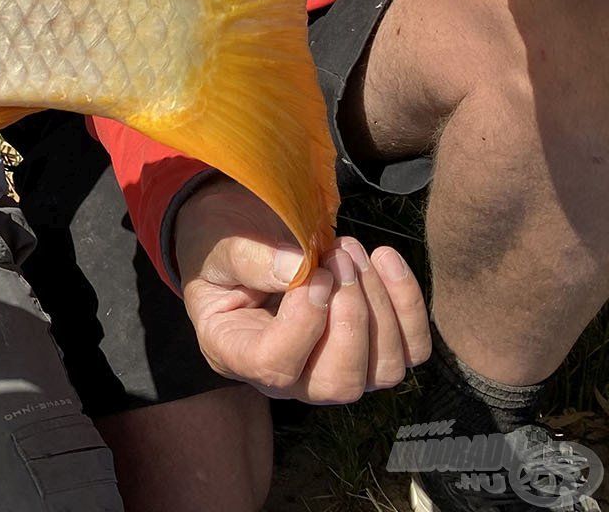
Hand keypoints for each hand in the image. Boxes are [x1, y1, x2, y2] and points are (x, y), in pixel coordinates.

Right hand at [175, 177, 429, 402]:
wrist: (249, 246)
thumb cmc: (223, 250)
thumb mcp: (220, 249)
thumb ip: (249, 259)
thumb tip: (300, 267)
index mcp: (237, 354)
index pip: (276, 367)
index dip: (304, 325)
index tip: (315, 273)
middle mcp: (291, 378)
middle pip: (338, 383)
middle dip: (352, 319)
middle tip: (338, 258)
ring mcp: (337, 370)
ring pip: (383, 370)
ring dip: (380, 306)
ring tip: (351, 251)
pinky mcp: (373, 353)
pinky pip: (411, 350)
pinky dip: (408, 305)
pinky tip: (385, 259)